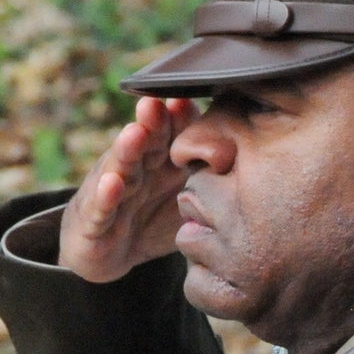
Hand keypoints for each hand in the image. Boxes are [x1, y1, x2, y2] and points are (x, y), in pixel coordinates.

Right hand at [58, 97, 198, 279]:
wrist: (106, 251)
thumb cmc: (151, 219)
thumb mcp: (185, 203)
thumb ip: (210, 184)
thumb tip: (259, 171)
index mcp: (160, 161)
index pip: (172, 134)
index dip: (179, 119)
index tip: (188, 102)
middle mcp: (136, 169)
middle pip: (146, 142)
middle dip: (151, 122)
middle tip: (157, 105)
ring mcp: (114, 191)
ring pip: (121, 167)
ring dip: (127, 149)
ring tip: (135, 134)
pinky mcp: (95, 219)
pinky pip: (101, 207)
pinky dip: (106, 196)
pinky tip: (112, 183)